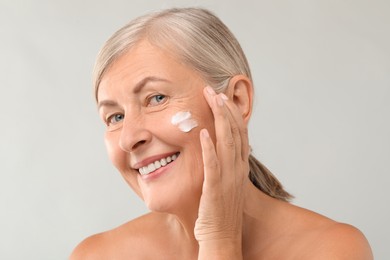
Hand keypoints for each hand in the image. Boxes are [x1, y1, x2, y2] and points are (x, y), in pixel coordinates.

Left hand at [195, 86, 249, 258]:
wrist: (222, 238)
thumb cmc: (220, 211)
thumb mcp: (227, 183)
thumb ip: (225, 165)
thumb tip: (217, 150)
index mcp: (240, 167)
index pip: (240, 134)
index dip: (232, 114)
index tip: (223, 97)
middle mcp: (238, 169)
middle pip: (235, 132)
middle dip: (225, 109)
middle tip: (214, 90)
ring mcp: (228, 179)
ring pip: (227, 143)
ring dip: (219, 119)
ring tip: (211, 100)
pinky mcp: (215, 189)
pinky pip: (213, 165)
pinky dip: (208, 147)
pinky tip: (201, 132)